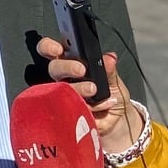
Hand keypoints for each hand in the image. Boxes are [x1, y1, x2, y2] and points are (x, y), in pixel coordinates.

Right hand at [35, 38, 141, 153]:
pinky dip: (90, 107)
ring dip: (78, 88)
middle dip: (66, 67)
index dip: (49, 47)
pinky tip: (102, 105)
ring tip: (94, 90)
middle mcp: (65, 79)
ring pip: (61, 90)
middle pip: (54, 68)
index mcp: (72, 62)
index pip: (52, 50)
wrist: (118, 120)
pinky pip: (71, 108)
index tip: (58, 48)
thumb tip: (109, 58)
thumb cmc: (112, 95)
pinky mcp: (68, 113)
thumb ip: (109, 69)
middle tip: (81, 70)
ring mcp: (64, 97)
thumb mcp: (114, 79)